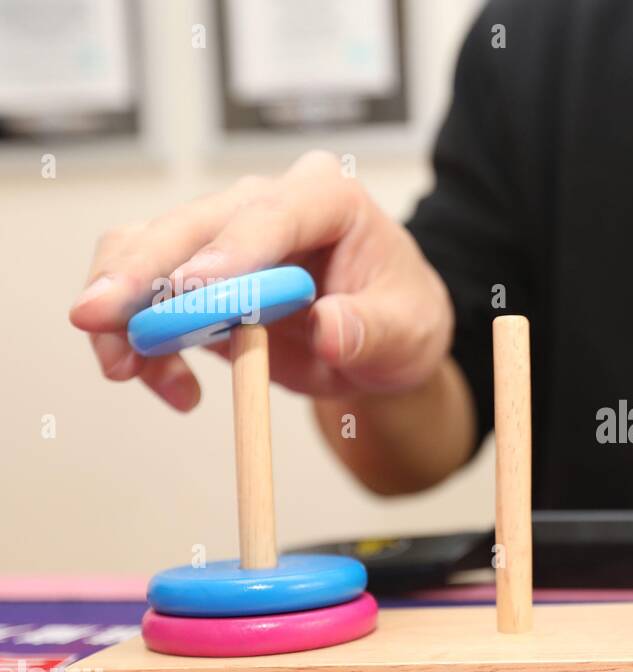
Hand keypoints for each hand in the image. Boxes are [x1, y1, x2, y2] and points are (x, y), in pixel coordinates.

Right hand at [69, 150, 451, 410]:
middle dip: (140, 273)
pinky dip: (140, 342)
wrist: (382, 344)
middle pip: (191, 226)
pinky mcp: (194, 276)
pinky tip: (170, 386)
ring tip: (125, 368)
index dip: (229, 251)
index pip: (272, 214)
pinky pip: (145, 300)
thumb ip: (371, 330)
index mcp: (328, 198)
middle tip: (98, 317)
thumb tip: (330, 331)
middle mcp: (267, 204)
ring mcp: (224, 237)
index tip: (189, 290)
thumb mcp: (408, 330)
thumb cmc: (401, 318)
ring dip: (124, 311)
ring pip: (147, 251)